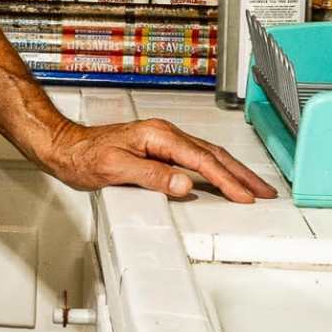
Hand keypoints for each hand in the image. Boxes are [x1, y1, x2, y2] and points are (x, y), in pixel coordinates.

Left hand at [44, 117, 276, 203]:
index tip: (244, 196)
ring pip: (208, 155)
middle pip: (213, 155)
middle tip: (265, 192)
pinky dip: (215, 169)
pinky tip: (223, 178)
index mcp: (159, 137)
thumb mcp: (115, 170)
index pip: (202, 161)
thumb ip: (151, 177)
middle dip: (242, 175)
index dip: (226, 180)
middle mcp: (165, 135)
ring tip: (253, 186)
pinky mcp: (160, 148)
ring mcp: (164, 140)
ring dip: (233, 171)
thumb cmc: (85, 157)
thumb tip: (184, 184)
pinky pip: (196, 158)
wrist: (66, 147)